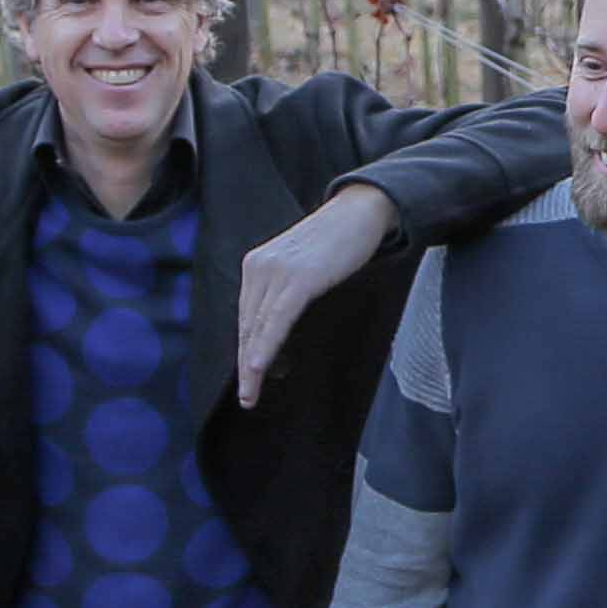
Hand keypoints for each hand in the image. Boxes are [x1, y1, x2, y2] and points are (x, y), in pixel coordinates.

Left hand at [237, 184, 398, 408]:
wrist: (362, 209)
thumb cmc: (338, 241)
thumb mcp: (303, 267)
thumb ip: (287, 292)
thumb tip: (280, 330)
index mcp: (256, 266)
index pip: (246, 317)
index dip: (246, 351)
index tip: (249, 379)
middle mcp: (258, 268)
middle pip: (246, 326)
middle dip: (245, 365)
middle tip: (248, 398)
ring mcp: (275, 271)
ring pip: (257, 327)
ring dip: (251, 366)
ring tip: (251, 395)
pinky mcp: (297, 278)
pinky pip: (276, 320)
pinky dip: (265, 346)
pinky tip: (257, 368)